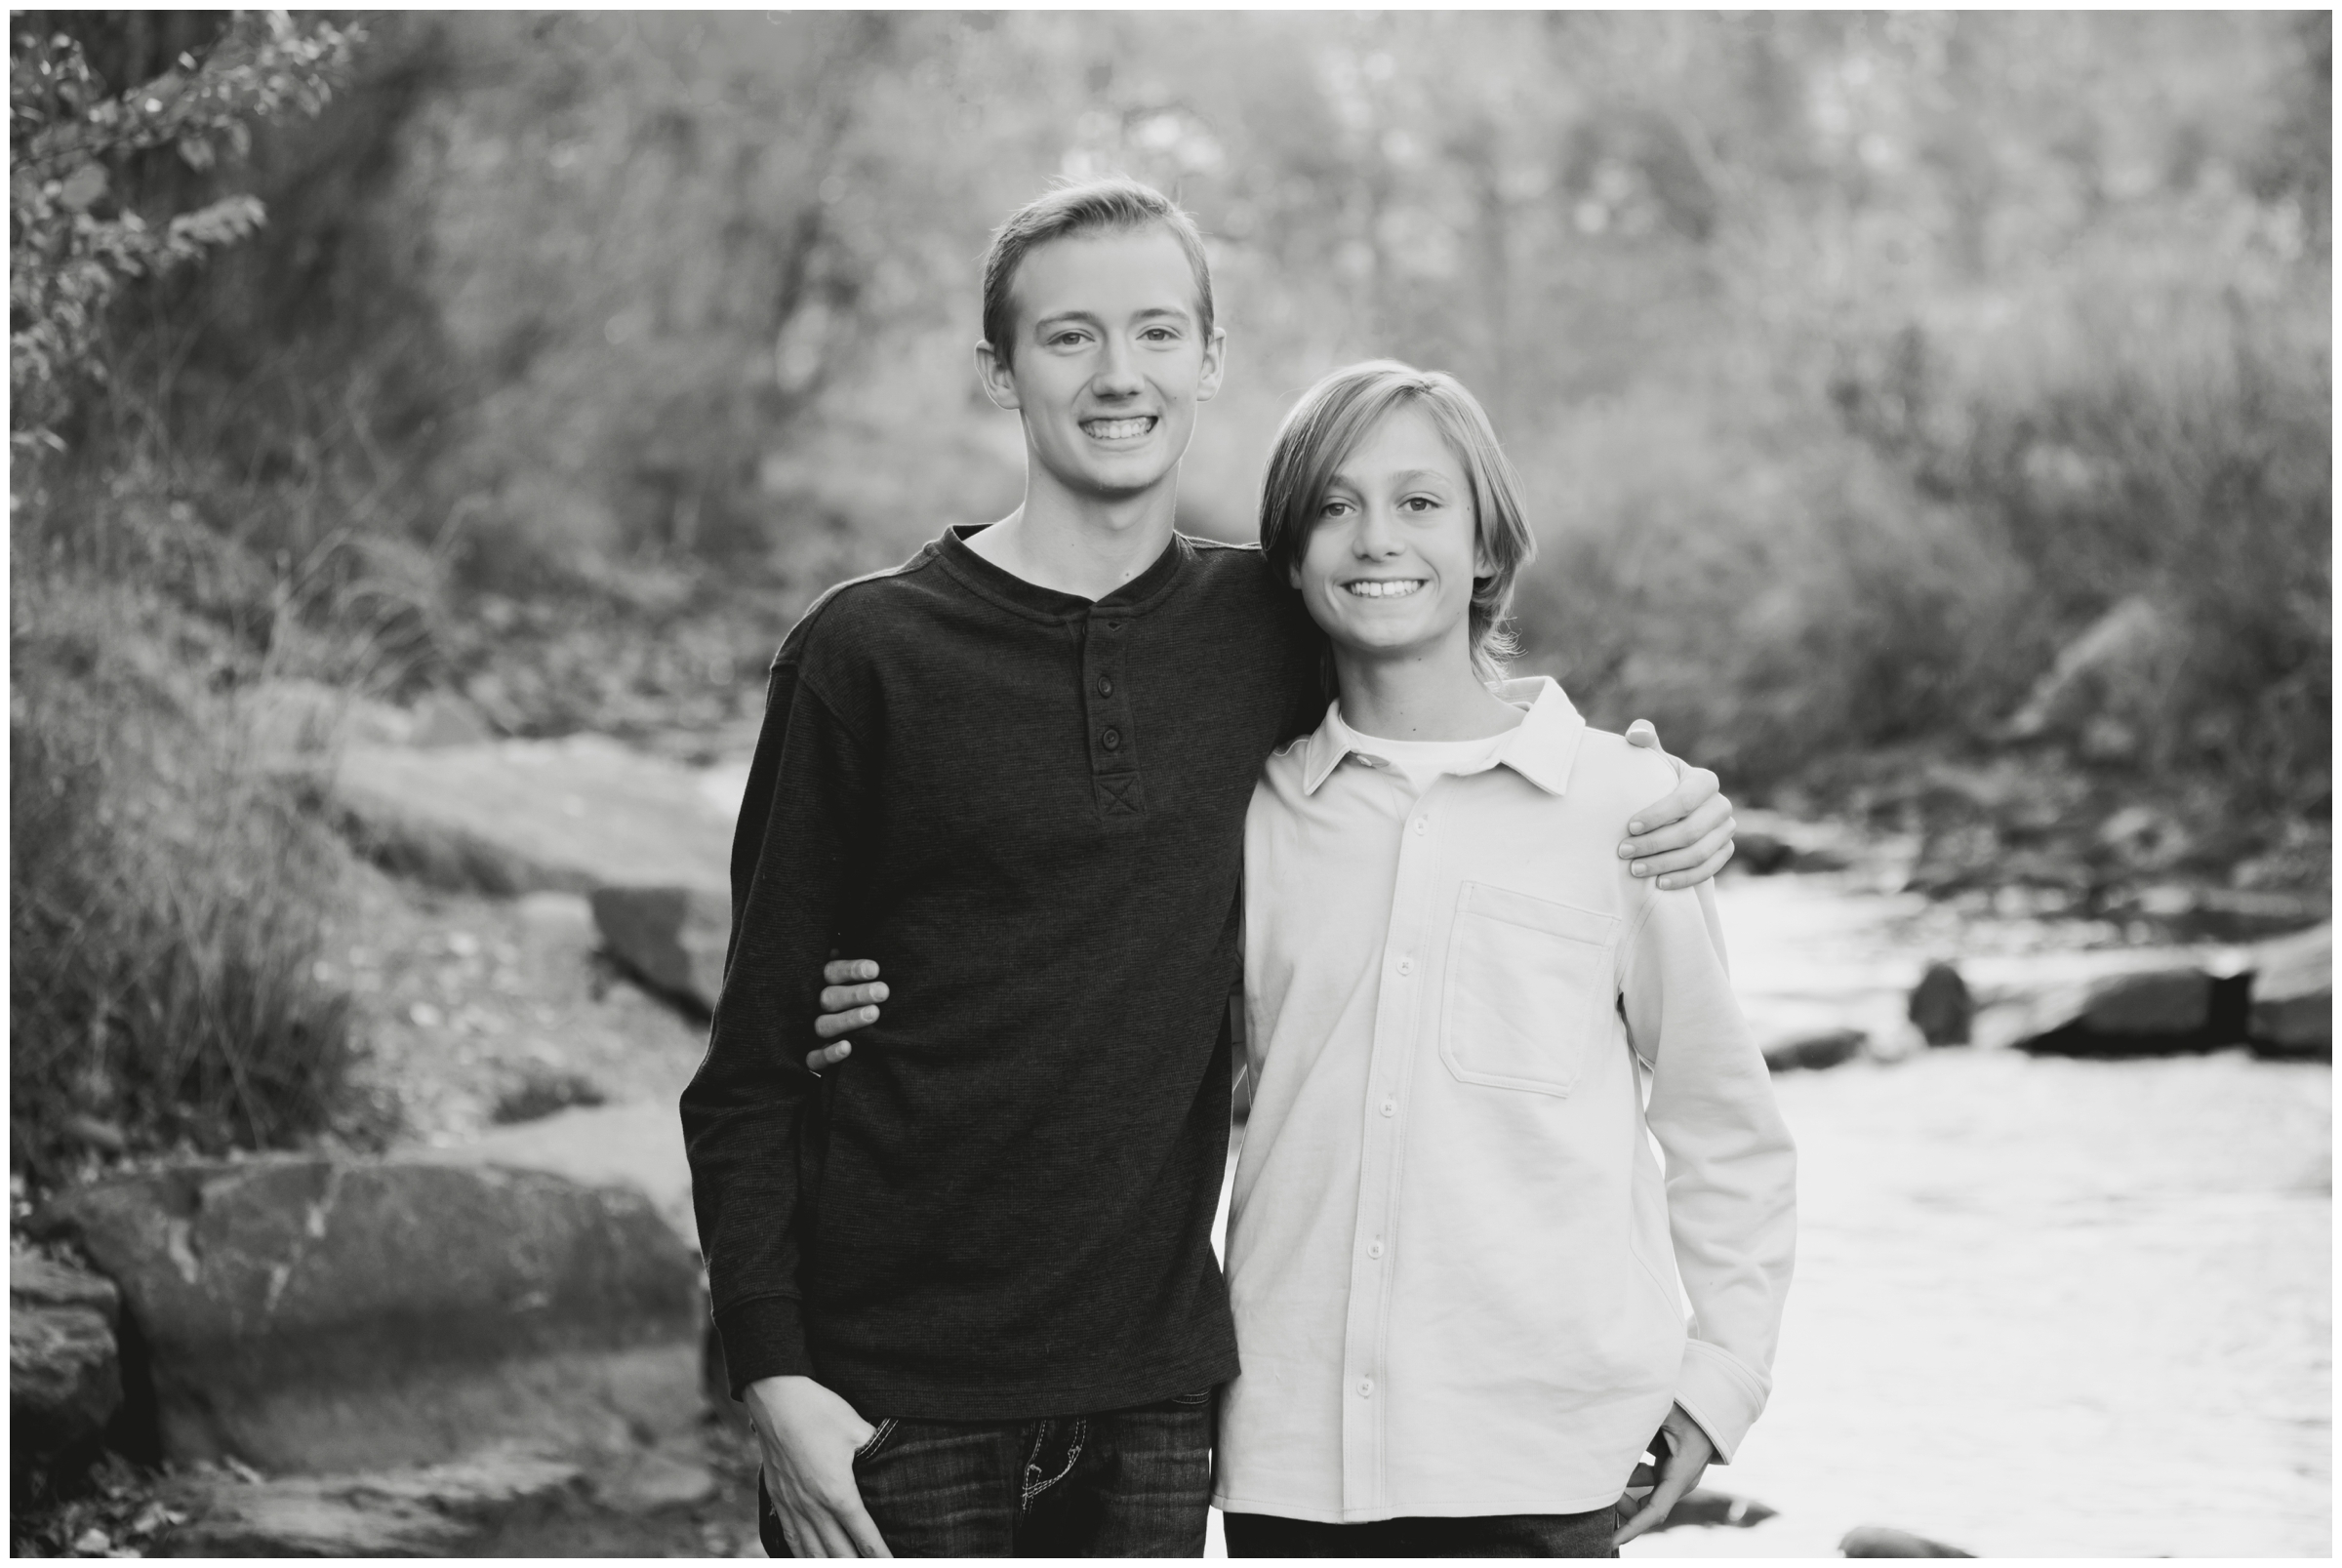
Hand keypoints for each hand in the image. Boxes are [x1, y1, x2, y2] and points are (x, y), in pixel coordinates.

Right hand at [743, 1375, 892, 1556]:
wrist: (775, 1398)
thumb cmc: (819, 1411)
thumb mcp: (857, 1428)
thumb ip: (877, 1449)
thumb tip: (897, 1456)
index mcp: (839, 1493)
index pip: (865, 1537)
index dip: (881, 1556)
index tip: (893, 1564)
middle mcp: (814, 1507)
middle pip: (839, 1554)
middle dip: (858, 1565)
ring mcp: (793, 1506)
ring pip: (812, 1553)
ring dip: (831, 1564)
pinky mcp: (778, 1499)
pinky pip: (790, 1539)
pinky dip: (803, 1556)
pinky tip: (812, 1560)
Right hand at [807, 959, 885, 1074]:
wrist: (822, 1038)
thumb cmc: (847, 994)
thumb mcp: (844, 975)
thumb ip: (853, 966)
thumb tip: (872, 957)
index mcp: (818, 982)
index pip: (832, 972)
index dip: (852, 970)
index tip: (875, 969)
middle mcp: (811, 1006)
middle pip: (829, 998)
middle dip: (856, 994)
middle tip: (883, 992)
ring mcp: (808, 1031)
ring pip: (823, 1025)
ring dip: (848, 1019)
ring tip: (874, 1013)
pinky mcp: (808, 1057)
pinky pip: (813, 1059)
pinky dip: (828, 1055)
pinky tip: (848, 1048)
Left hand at [1612, 1403, 1714, 1546]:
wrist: (1714, 1400)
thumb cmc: (1693, 1406)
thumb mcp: (1664, 1413)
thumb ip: (1638, 1424)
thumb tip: (1609, 1431)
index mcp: (1681, 1474)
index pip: (1654, 1510)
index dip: (1631, 1528)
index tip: (1610, 1541)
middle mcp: (1678, 1480)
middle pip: (1641, 1503)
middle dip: (1618, 1500)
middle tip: (1596, 1486)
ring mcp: (1672, 1472)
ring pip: (1638, 1486)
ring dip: (1620, 1480)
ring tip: (1600, 1464)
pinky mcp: (1666, 1462)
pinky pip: (1640, 1473)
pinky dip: (1626, 1468)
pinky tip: (1613, 1452)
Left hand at [1620, 721, 1734, 888]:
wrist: (1672, 810)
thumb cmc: (1656, 781)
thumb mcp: (1651, 760)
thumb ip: (1643, 742)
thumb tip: (1637, 733)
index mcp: (1705, 780)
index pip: (1684, 800)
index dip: (1657, 815)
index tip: (1629, 827)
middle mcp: (1722, 806)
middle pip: (1691, 832)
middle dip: (1655, 844)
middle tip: (1624, 852)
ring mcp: (1727, 831)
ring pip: (1698, 854)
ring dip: (1665, 865)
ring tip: (1635, 870)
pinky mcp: (1725, 852)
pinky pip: (1708, 870)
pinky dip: (1683, 879)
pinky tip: (1659, 884)